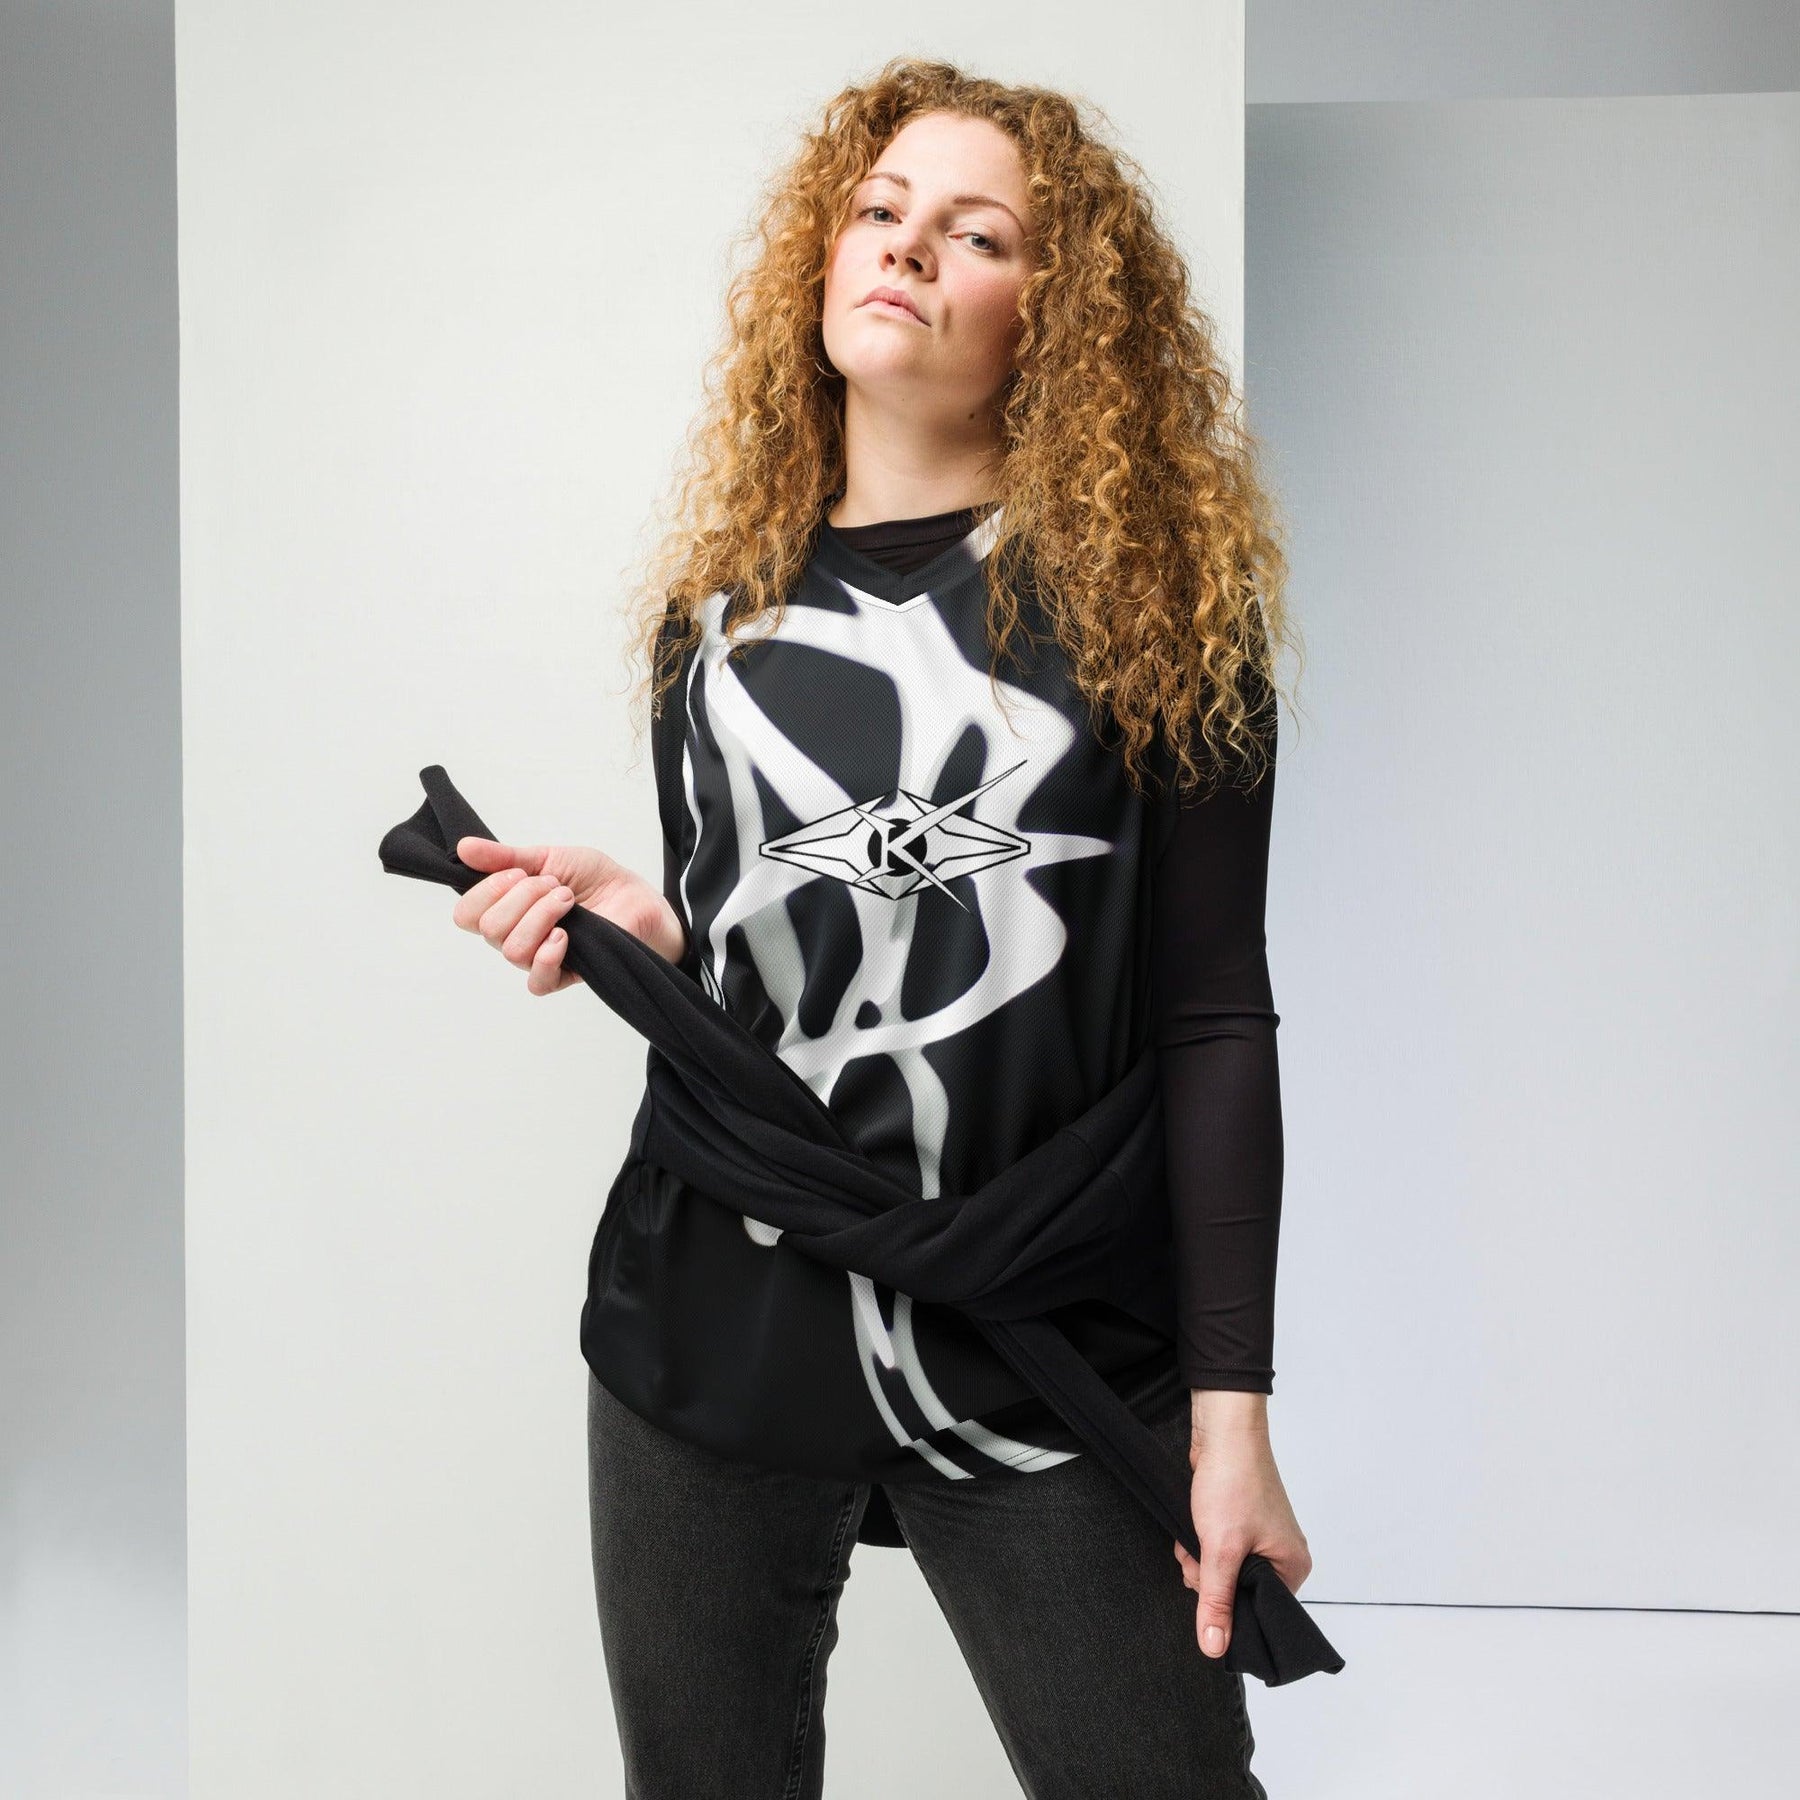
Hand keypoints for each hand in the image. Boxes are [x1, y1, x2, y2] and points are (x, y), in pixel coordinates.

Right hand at [450, 834, 686, 993]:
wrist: (636, 896)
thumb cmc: (594, 879)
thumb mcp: (549, 857)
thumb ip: (506, 857)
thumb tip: (464, 848)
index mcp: (506, 908)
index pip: (467, 914)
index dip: (487, 891)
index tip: (518, 872)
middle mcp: (516, 935)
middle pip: (489, 929)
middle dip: (524, 896)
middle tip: (556, 885)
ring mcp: (539, 957)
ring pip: (512, 950)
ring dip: (542, 916)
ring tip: (569, 901)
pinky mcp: (564, 975)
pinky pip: (537, 982)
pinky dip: (548, 955)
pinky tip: (565, 935)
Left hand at [1171, 1394, 1312, 1660]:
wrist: (1222, 1430)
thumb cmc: (1234, 1482)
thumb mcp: (1221, 1549)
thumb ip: (1216, 1601)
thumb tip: (1215, 1648)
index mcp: (1294, 1567)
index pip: (1262, 1614)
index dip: (1230, 1607)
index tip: (1210, 1588)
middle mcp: (1283, 1555)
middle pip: (1238, 1593)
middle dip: (1209, 1578)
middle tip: (1199, 1555)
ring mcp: (1262, 1538)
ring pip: (1223, 1571)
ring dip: (1200, 1559)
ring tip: (1194, 1536)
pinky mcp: (1241, 1522)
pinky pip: (1218, 1550)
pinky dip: (1200, 1542)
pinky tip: (1191, 1528)